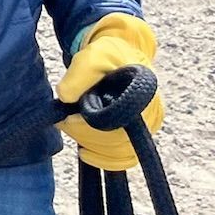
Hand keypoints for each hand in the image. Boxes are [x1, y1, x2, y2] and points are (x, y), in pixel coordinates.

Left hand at [56, 12, 164, 170]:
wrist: (117, 58)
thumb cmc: (107, 55)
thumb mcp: (91, 57)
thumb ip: (79, 74)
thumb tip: (65, 97)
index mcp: (143, 95)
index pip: (117, 123)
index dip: (90, 126)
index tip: (69, 117)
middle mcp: (150, 116)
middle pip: (115, 142)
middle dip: (84, 133)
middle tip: (63, 120)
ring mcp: (145, 129)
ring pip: (117, 152)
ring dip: (89, 143)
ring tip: (71, 125)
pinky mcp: (137, 136)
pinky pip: (122, 158)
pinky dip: (102, 157)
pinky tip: (85, 151)